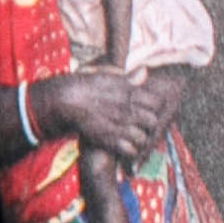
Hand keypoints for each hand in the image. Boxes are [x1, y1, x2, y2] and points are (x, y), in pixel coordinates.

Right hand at [35, 61, 175, 164]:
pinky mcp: (110, 140)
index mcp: (130, 93)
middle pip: (152, 122)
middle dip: (149, 125)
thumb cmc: (86, 85)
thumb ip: (129, 77)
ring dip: (139, 139)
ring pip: (143, 138)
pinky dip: (129, 151)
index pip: (157, 103)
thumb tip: (144, 70)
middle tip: (142, 127)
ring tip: (133, 138)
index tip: (147, 110)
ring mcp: (120, 125)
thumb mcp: (108, 76)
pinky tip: (124, 147)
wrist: (66, 99)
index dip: (154, 108)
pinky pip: (131, 150)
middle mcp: (128, 109)